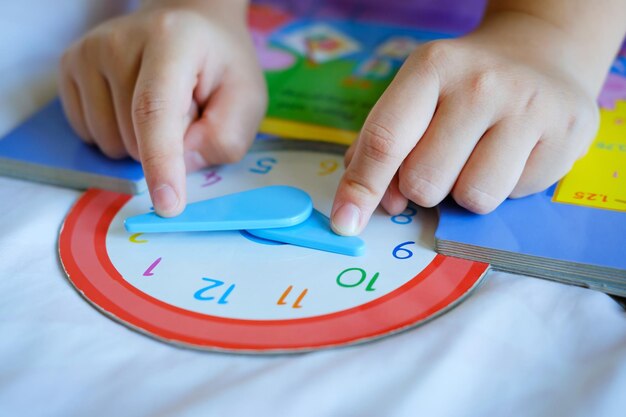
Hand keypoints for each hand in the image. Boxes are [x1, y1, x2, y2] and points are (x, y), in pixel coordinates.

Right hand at [58, 0, 266, 215]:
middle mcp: (118, 42)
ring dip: (142, 144)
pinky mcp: (69, 68)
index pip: (156, 110)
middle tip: (189, 111)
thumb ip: (225, 137)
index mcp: (171, 41)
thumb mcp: (246, 98)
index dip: (161, 162)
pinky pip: (90, 136)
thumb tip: (180, 167)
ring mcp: (86, 54)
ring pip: (110, 144)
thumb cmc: (220, 64)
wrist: (187, 23)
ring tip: (165, 106)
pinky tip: (135, 106)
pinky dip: (119, 136)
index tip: (168, 205)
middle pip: (135, 138)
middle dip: (168, 148)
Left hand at [331, 11, 599, 235]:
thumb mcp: (415, 96)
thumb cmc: (462, 87)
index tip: (346, 223)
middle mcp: (481, 83)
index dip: (361, 188)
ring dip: (467, 191)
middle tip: (444, 159)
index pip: (386, 140)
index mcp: (431, 68)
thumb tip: (374, 204)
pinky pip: (515, 195)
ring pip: (473, 199)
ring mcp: (529, 107)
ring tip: (481, 156)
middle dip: (424, 186)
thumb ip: (381, 146)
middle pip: (424, 182)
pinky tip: (515, 152)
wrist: (540, 53)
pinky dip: (507, 185)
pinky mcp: (568, 134)